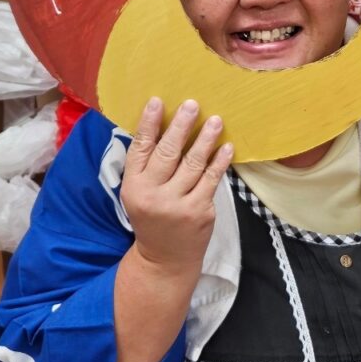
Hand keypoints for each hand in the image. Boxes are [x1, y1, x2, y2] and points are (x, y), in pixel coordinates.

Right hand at [121, 98, 232, 276]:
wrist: (164, 260)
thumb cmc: (152, 217)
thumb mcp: (138, 194)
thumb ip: (146, 167)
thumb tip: (163, 126)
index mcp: (133, 187)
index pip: (140, 149)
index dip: (148, 124)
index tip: (157, 101)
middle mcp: (153, 195)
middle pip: (168, 153)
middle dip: (181, 126)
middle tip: (192, 104)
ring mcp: (178, 204)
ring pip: (193, 163)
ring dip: (205, 139)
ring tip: (215, 119)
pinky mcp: (200, 211)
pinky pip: (212, 179)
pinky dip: (220, 161)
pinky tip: (226, 146)